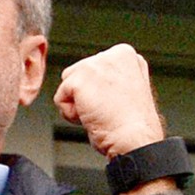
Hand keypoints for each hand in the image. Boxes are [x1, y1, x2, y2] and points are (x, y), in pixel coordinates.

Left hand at [54, 44, 164, 159]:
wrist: (134, 140)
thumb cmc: (133, 124)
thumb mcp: (128, 88)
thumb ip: (112, 76)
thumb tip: (95, 78)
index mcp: (125, 54)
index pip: (94, 68)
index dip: (100, 91)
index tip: (118, 102)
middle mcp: (110, 55)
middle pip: (78, 73)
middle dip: (87, 95)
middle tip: (108, 110)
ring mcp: (93, 65)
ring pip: (67, 84)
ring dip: (77, 103)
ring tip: (100, 113)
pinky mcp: (78, 80)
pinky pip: (60, 98)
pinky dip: (70, 114)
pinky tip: (91, 117)